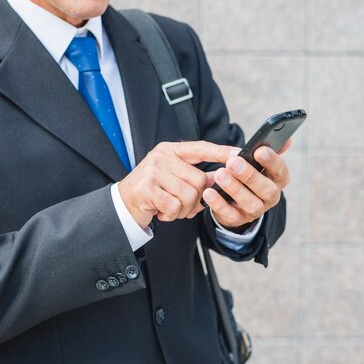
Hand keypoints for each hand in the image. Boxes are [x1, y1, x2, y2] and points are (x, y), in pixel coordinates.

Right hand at [118, 141, 233, 227]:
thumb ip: (197, 177)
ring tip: (171, 208)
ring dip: (183, 209)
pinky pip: (175, 206)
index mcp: (170, 150)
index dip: (221, 152)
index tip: (239, 154)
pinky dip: (172, 215)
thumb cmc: (153, 191)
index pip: (201, 148)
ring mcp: (153, 171)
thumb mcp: (174, 179)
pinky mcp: (147, 189)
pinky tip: (161, 212)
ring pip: (189, 195)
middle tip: (182, 206)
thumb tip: (224, 177)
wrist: (123, 204)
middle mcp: (161, 157)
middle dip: (196, 200)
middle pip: (199, 180)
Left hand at [202, 141, 291, 229]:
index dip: (272, 161)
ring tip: (220, 174)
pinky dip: (219, 204)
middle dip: (250, 175)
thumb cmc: (245, 173)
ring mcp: (255, 210)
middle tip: (233, 162)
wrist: (232, 198)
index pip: (281, 171)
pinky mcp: (238, 220)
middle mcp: (270, 196)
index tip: (259, 151)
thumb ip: (267, 148)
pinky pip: (230, 215)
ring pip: (250, 203)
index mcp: (277, 179)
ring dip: (235, 189)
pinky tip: (208, 192)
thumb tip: (287, 139)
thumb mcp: (255, 161)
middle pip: (267, 189)